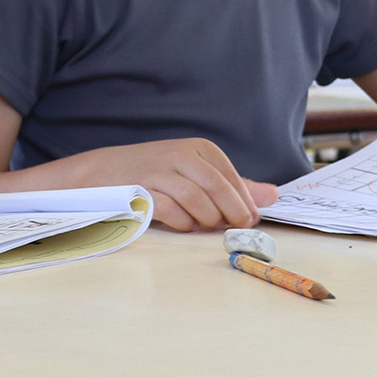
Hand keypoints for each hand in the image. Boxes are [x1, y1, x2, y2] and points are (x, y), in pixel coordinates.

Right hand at [100, 138, 278, 231]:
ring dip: (206, 220)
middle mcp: (179, 154)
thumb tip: (273, 196)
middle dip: (230, 213)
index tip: (248, 220)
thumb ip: (233, 186)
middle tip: (233, 228)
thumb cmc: (157, 174)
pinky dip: (183, 224)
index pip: (231, 178)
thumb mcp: (196, 172)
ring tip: (204, 225)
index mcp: (197, 148)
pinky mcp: (142, 190)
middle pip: (217, 188)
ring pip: (197, 200)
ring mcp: (158, 172)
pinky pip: (173, 212)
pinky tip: (183, 224)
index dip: (244, 203)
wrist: (103, 172)